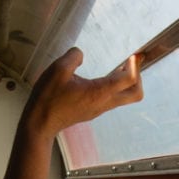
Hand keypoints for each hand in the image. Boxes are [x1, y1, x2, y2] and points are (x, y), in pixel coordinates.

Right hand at [21, 48, 142, 139]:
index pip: (129, 80)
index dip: (135, 65)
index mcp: (99, 92)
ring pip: (125, 98)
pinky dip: (116, 87)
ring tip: (120, 65)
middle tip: (131, 62)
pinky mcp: (93, 111)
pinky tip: (105, 77)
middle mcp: (104, 103)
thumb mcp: (58, 69)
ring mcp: (100, 109)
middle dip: (139, 77)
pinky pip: (113, 99)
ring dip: (127, 81)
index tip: (132, 54)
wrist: (40, 124)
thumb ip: (73, 57)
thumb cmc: (48, 97)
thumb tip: (81, 55)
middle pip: (136, 94)